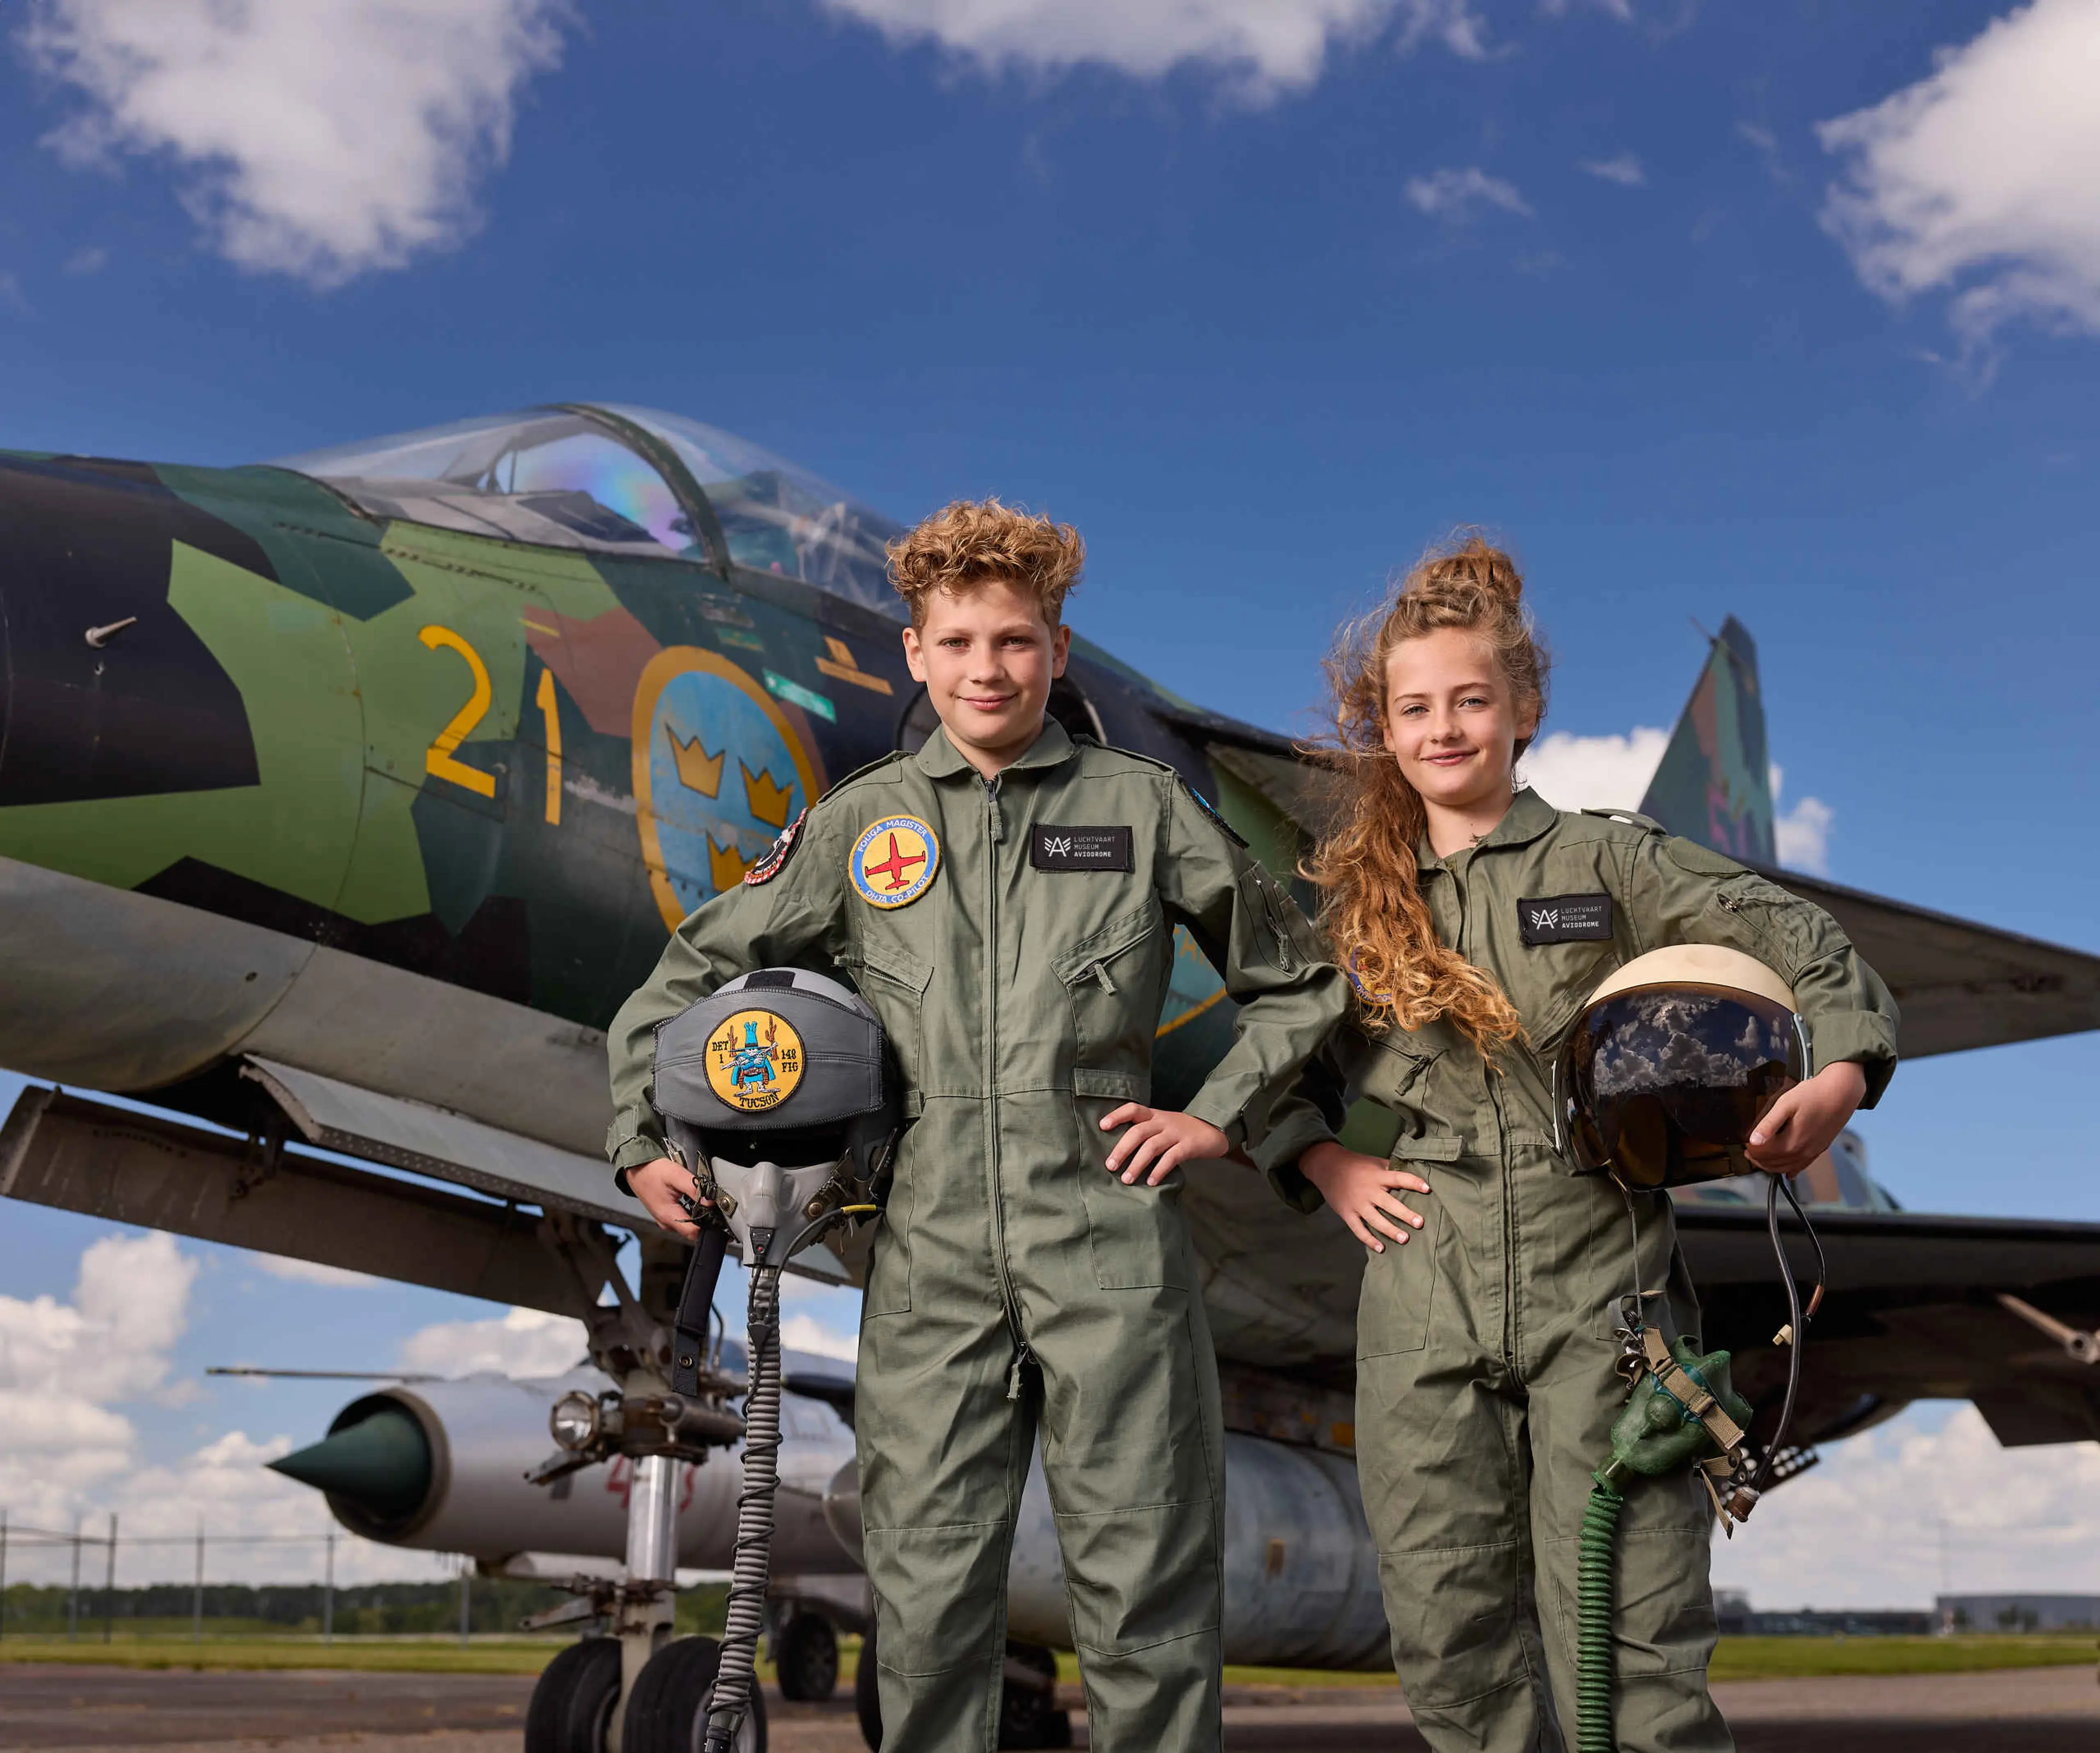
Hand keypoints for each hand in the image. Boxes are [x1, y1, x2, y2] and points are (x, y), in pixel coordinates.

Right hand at [629, 1156, 708, 1238]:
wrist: (636, 1168)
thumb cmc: (652, 1171)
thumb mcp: (676, 1175)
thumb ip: (695, 1189)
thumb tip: (710, 1202)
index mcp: (668, 1216)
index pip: (694, 1233)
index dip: (709, 1225)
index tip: (717, 1214)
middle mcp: (666, 1223)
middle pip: (693, 1230)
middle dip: (704, 1218)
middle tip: (710, 1202)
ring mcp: (665, 1220)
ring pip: (688, 1224)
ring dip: (697, 1214)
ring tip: (700, 1198)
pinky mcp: (665, 1215)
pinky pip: (682, 1218)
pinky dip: (690, 1210)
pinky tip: (690, 1199)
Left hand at [1100, 1105, 1230, 1185]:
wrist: (1214, 1130)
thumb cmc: (1181, 1131)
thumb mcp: (1162, 1126)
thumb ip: (1145, 1133)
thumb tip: (1118, 1153)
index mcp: (1154, 1115)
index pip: (1133, 1109)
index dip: (1117, 1115)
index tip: (1102, 1126)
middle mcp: (1163, 1122)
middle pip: (1138, 1132)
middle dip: (1122, 1149)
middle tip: (1110, 1166)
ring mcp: (1176, 1133)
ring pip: (1152, 1146)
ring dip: (1137, 1164)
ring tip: (1126, 1179)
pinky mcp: (1189, 1145)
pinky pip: (1171, 1157)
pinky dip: (1159, 1170)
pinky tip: (1151, 1181)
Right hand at [1300, 1142, 1429, 1253]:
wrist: (1327, 1167)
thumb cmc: (1355, 1164)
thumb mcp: (1374, 1162)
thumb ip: (1390, 1169)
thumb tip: (1412, 1174)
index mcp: (1377, 1176)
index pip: (1399, 1178)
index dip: (1413, 1183)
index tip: (1428, 1188)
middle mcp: (1368, 1190)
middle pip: (1389, 1203)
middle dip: (1404, 1213)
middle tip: (1419, 1223)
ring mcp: (1357, 1204)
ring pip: (1375, 1219)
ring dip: (1390, 1230)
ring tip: (1405, 1239)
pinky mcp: (1347, 1214)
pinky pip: (1358, 1229)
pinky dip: (1369, 1240)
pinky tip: (1381, 1248)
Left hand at [1747, 1061, 1867, 1175]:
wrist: (1841, 1093)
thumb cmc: (1813, 1095)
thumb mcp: (1785, 1105)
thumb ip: (1768, 1124)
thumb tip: (1753, 1140)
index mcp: (1791, 1142)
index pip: (1762, 1154)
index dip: (1750, 1149)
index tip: (1745, 1143)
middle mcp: (1802, 1152)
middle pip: (1772, 1163)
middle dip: (1757, 1159)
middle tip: (1748, 1151)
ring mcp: (1812, 1152)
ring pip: (1786, 1168)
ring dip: (1770, 1165)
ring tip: (1761, 1158)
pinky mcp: (1820, 1149)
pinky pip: (1802, 1166)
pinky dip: (1790, 1169)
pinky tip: (1787, 1172)